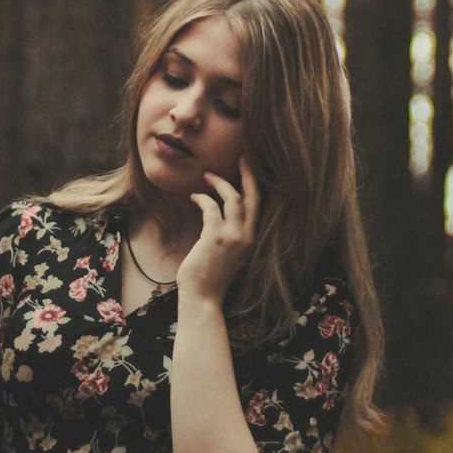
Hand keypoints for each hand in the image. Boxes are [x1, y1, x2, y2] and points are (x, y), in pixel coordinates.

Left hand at [177, 157, 259, 303]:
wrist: (203, 297)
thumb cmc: (211, 273)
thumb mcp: (229, 251)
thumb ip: (232, 231)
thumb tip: (221, 207)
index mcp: (252, 238)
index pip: (259, 203)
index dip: (255, 182)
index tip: (249, 164)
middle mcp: (247, 236)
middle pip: (252, 195)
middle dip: (247, 172)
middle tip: (241, 156)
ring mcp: (233, 237)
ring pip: (233, 198)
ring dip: (218, 183)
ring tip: (206, 175)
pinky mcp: (215, 238)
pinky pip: (211, 208)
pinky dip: (202, 198)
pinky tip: (194, 197)